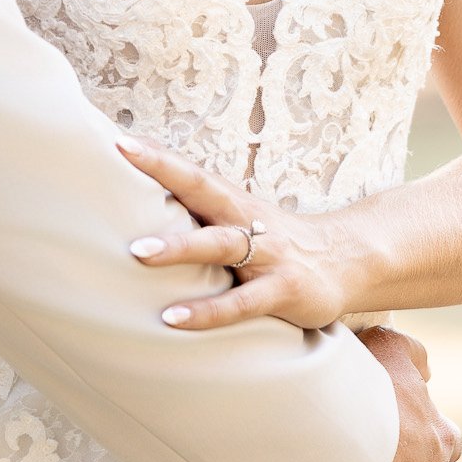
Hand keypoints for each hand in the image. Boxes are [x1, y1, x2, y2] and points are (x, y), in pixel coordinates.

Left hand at [118, 139, 358, 329]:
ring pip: (219, 246)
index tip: (119, 142)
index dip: (157, 158)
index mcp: (232, 202)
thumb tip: (140, 208)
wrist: (346, 261)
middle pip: (202, 191)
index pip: (190, 172)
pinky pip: (240, 304)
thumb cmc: (274, 242)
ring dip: (179, 248)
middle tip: (116, 177)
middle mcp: (247, 220)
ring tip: (138, 253)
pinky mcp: (282, 291)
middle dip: (162, 179)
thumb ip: (199, 215)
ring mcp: (267, 255)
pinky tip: (173, 319)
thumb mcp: (239, 221)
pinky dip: (206, 311)